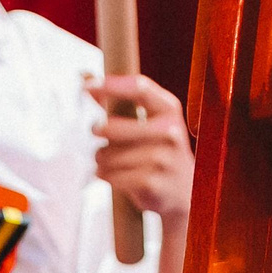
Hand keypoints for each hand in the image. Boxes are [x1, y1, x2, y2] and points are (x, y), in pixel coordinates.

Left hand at [86, 73, 193, 220]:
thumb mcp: (151, 122)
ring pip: (108, 154)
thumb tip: (86, 79)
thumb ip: (121, 102)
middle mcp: (170, 132)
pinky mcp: (151, 183)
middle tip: (95, 130)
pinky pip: (111, 174)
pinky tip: (112, 174)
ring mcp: (162, 159)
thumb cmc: (159, 151)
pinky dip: (104, 174)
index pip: (140, 88)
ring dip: (100, 158)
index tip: (87, 86)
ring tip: (108, 160)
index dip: (111, 85)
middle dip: (97, 129)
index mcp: (170, 110)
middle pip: (113, 127)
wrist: (184, 193)